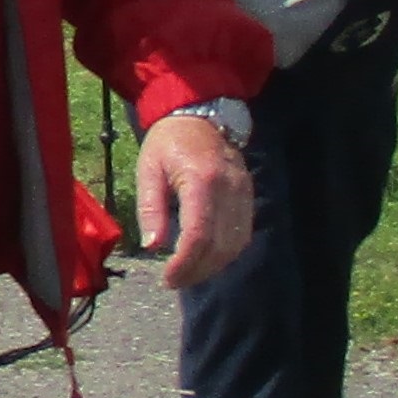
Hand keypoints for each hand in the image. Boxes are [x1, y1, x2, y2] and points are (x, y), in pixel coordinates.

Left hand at [135, 114, 253, 288]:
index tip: (168, 278)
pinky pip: (243, 234)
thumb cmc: (168, 143)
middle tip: (174, 281)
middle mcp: (229, 188)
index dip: (185, 263)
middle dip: (197, 270)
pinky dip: (226, 253)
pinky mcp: (249, 196)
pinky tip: (207, 259)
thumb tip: (152, 246)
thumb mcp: (148, 170)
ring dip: (212, 266)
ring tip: (188, 273)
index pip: (199, 234)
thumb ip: (150, 209)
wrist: (200, 116)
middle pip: (220, 245)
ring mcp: (244, 193)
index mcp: (202, 180)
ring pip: (235, 244)